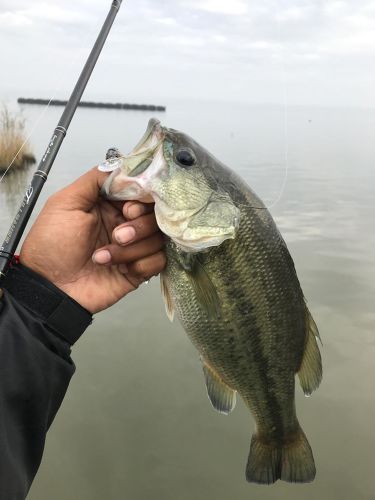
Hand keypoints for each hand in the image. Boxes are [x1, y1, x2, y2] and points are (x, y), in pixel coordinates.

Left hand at [20, 168, 165, 312]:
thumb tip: (124, 167)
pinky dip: (142, 264)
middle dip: (139, 226)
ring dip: (133, 248)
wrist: (50, 288)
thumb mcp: (66, 202)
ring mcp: (133, 248)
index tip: (128, 209)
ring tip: (104, 256)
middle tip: (118, 235)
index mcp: (109, 206)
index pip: (142, 193)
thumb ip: (95, 180)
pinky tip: (122, 270)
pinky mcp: (138, 270)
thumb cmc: (51, 245)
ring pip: (158, 238)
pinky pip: (158, 261)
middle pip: (155, 215)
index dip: (141, 200)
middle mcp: (124, 224)